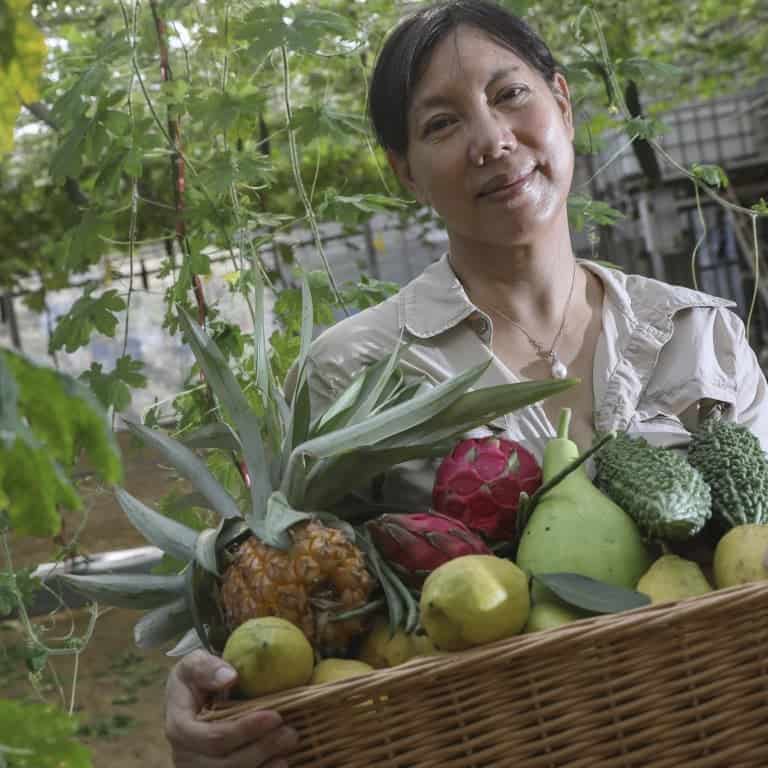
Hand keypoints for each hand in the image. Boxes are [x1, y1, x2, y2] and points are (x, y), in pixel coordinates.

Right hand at [165, 649, 298, 766]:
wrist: (191, 695)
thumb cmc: (196, 677)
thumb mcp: (195, 662)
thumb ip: (206, 667)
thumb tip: (229, 677)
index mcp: (179, 727)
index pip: (214, 738)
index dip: (244, 730)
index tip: (274, 716)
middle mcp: (185, 756)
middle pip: (225, 765)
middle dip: (261, 750)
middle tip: (290, 733)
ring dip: (263, 766)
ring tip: (288, 747)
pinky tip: (280, 763)